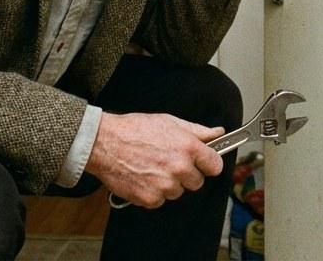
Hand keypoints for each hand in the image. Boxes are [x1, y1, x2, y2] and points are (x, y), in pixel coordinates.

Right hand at [86, 112, 224, 208]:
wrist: (104, 143)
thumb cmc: (135, 129)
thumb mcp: (169, 122)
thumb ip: (198, 131)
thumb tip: (218, 132)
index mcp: (188, 147)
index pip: (215, 166)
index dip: (208, 164)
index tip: (203, 163)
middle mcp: (180, 168)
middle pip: (197, 182)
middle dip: (186, 175)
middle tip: (169, 162)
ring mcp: (165, 185)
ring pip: (178, 192)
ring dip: (169, 184)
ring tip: (152, 168)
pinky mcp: (150, 199)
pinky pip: (160, 200)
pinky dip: (153, 193)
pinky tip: (143, 177)